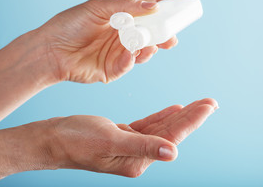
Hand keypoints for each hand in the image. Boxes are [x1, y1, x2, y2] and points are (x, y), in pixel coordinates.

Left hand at [39, 0, 177, 83]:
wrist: (50, 50)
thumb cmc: (70, 25)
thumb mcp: (98, 8)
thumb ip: (125, 5)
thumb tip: (153, 5)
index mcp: (121, 17)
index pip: (147, 11)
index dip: (164, 9)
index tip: (180, 7)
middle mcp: (122, 35)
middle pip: (150, 34)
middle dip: (163, 35)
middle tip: (171, 36)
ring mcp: (119, 53)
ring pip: (142, 52)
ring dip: (149, 49)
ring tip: (151, 45)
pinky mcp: (113, 70)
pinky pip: (127, 65)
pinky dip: (130, 60)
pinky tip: (130, 55)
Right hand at [48, 98, 217, 176]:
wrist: (52, 139)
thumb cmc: (75, 141)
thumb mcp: (110, 141)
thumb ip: (143, 147)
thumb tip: (173, 153)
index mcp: (136, 161)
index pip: (172, 138)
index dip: (192, 121)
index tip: (208, 106)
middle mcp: (137, 156)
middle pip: (170, 133)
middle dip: (191, 116)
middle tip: (210, 102)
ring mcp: (130, 146)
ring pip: (161, 128)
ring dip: (179, 115)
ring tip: (198, 104)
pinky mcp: (123, 136)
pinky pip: (148, 126)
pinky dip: (161, 117)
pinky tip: (173, 110)